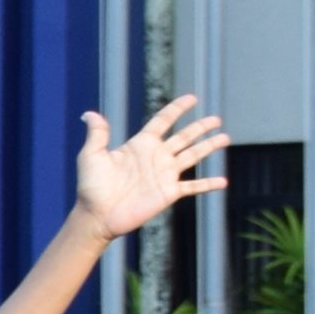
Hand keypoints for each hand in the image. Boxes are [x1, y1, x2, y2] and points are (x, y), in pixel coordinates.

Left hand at [70, 96, 228, 240]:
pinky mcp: (169, 193)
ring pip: (193, 156)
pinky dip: (208, 184)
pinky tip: (223, 182)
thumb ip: (97, 134)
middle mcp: (156, 157)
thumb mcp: (92, 156)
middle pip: (184, 137)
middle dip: (200, 127)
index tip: (192, 98)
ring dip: (209, 147)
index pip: (163, 121)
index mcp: (140, 145)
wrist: (97, 215)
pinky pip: (193, 187)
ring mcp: (164, 174)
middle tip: (216, 119)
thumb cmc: (91, 186)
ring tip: (225, 138)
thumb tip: (88, 114)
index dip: (177, 109)